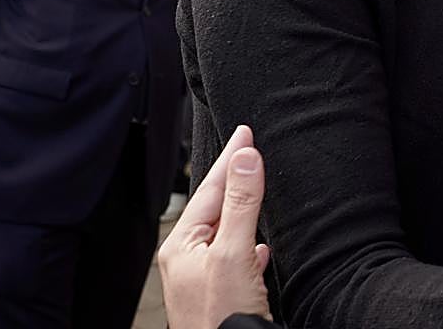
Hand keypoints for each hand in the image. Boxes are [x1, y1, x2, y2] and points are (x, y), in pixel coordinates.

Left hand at [158, 125, 272, 328]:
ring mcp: (203, 280)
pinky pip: (236, 258)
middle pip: (215, 207)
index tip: (245, 131)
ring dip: (242, 207)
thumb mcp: (232, 254)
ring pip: (226, 231)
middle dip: (233, 178)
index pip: (210, 189)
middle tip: (248, 147)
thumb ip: (240, 204)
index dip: (231, 159)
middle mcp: (188, 261)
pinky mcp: (221, 296)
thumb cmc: (220, 318)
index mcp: (181, 246)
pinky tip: (260, 246)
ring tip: (254, 184)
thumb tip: (245, 157)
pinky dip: (249, 243)